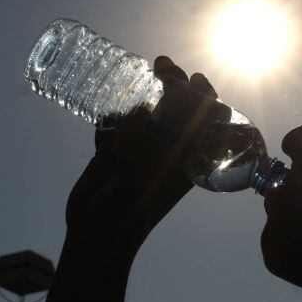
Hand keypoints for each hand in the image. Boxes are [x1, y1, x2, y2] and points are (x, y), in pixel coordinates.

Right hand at [64, 56, 218, 259]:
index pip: (206, 123)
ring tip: (141, 74)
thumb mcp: (144, 175)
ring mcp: (138, 151)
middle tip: (162, 65)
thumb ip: (140, 141)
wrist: (95, 236)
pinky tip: (106, 118)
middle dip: (173, 84)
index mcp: (187, 160)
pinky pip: (115, 126)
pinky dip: (112, 117)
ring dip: (143, 94)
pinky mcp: (112, 153)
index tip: (197, 78)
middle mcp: (166, 153)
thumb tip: (139, 110)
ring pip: (146, 114)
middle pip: (177, 110)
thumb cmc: (130, 209)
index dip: (206, 99)